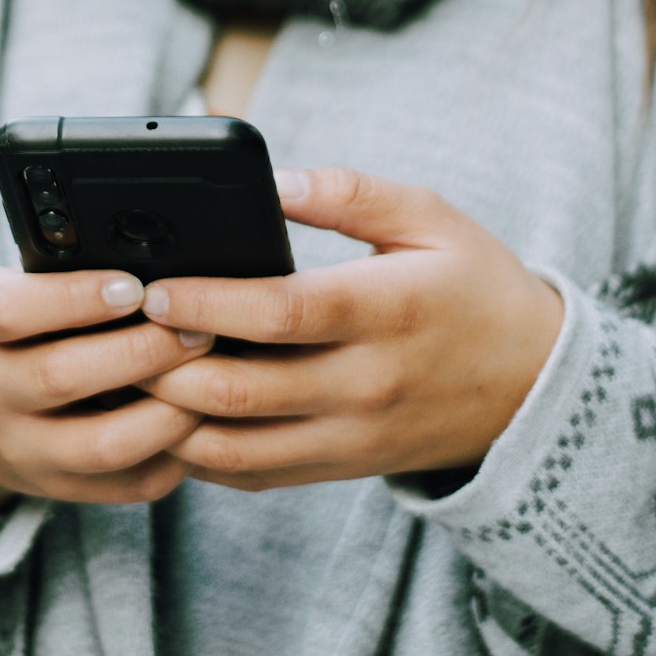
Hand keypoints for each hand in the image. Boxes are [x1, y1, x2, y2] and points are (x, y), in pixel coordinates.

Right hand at [0, 266, 214, 510]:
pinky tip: (199, 424)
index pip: (10, 311)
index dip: (76, 298)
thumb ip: (69, 277)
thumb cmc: (20, 332)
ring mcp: (18, 449)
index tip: (135, 287)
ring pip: (101, 445)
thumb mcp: (18, 289)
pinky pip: (126, 484)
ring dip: (167, 412)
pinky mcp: (57, 489)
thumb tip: (160, 271)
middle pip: (61, 377)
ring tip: (209, 380)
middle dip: (142, 352)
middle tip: (196, 331)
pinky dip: (174, 455)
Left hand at [137, 167, 563, 491]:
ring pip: (232, 447)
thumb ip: (351, 194)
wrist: (533, 386)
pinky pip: (249, 474)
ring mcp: (350, 436)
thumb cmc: (475, 287)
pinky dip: (196, 452)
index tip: (154, 285)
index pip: (282, 314)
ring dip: (169, 414)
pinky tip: (168, 412)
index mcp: (388, 311)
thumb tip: (273, 181)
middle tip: (122, 329)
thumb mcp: (432, 218)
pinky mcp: (338, 468)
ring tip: (132, 371)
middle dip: (164, 362)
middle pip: (240, 390)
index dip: (208, 302)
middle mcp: (365, 384)